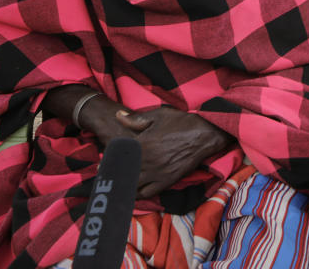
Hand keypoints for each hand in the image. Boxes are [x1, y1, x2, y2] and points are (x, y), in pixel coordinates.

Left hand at [115, 107, 230, 197]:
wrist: (205, 134)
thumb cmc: (182, 122)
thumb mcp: (159, 115)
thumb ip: (136, 118)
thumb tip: (118, 116)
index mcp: (141, 143)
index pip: (117, 154)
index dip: (108, 157)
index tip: (104, 159)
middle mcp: (146, 160)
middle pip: (121, 171)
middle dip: (112, 173)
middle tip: (106, 173)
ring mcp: (156, 173)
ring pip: (131, 184)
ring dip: (122, 184)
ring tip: (116, 184)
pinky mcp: (166, 181)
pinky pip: (146, 193)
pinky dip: (136, 194)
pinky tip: (132, 190)